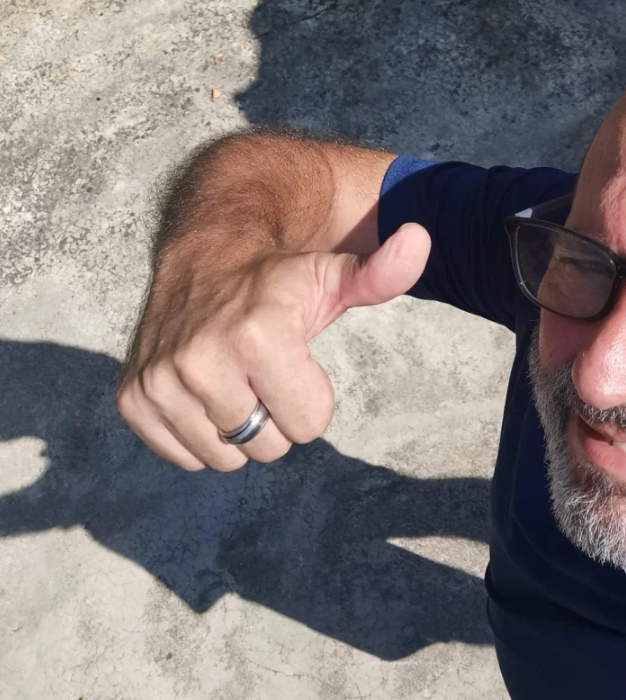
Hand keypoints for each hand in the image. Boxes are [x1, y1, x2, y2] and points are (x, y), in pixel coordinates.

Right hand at [116, 223, 430, 470]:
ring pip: (221, 457)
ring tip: (231, 374)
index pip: (307, 426)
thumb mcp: (334, 275)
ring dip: (234, 426)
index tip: (294, 357)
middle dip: (272, 413)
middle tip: (261, 366)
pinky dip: (195, 431)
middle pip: (265, 447)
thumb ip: (380, 273)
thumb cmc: (279, 275)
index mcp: (257, 334)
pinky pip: (180, 456)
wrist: (205, 250)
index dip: (309, 395)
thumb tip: (420, 241)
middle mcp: (199, 359)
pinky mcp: (133, 397)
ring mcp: (160, 380)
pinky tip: (201, 386)